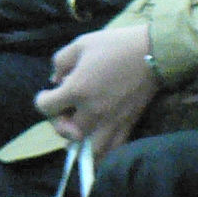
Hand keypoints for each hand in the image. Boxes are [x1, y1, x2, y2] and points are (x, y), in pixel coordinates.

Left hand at [37, 23, 158, 160]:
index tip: (49, 91)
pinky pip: (113, 149)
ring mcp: (111, 121)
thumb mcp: (81, 43)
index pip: (46, 107)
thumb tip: (56, 80)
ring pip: (88, 149)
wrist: (154, 52)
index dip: (43, 99)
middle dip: (60, 121)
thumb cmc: (116, 45)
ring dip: (79, 142)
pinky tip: (98, 143)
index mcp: (77, 90)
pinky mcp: (128, 124)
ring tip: (80, 130)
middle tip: (66, 109)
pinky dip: (103, 152)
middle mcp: (92, 111)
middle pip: (65, 131)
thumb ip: (60, 62)